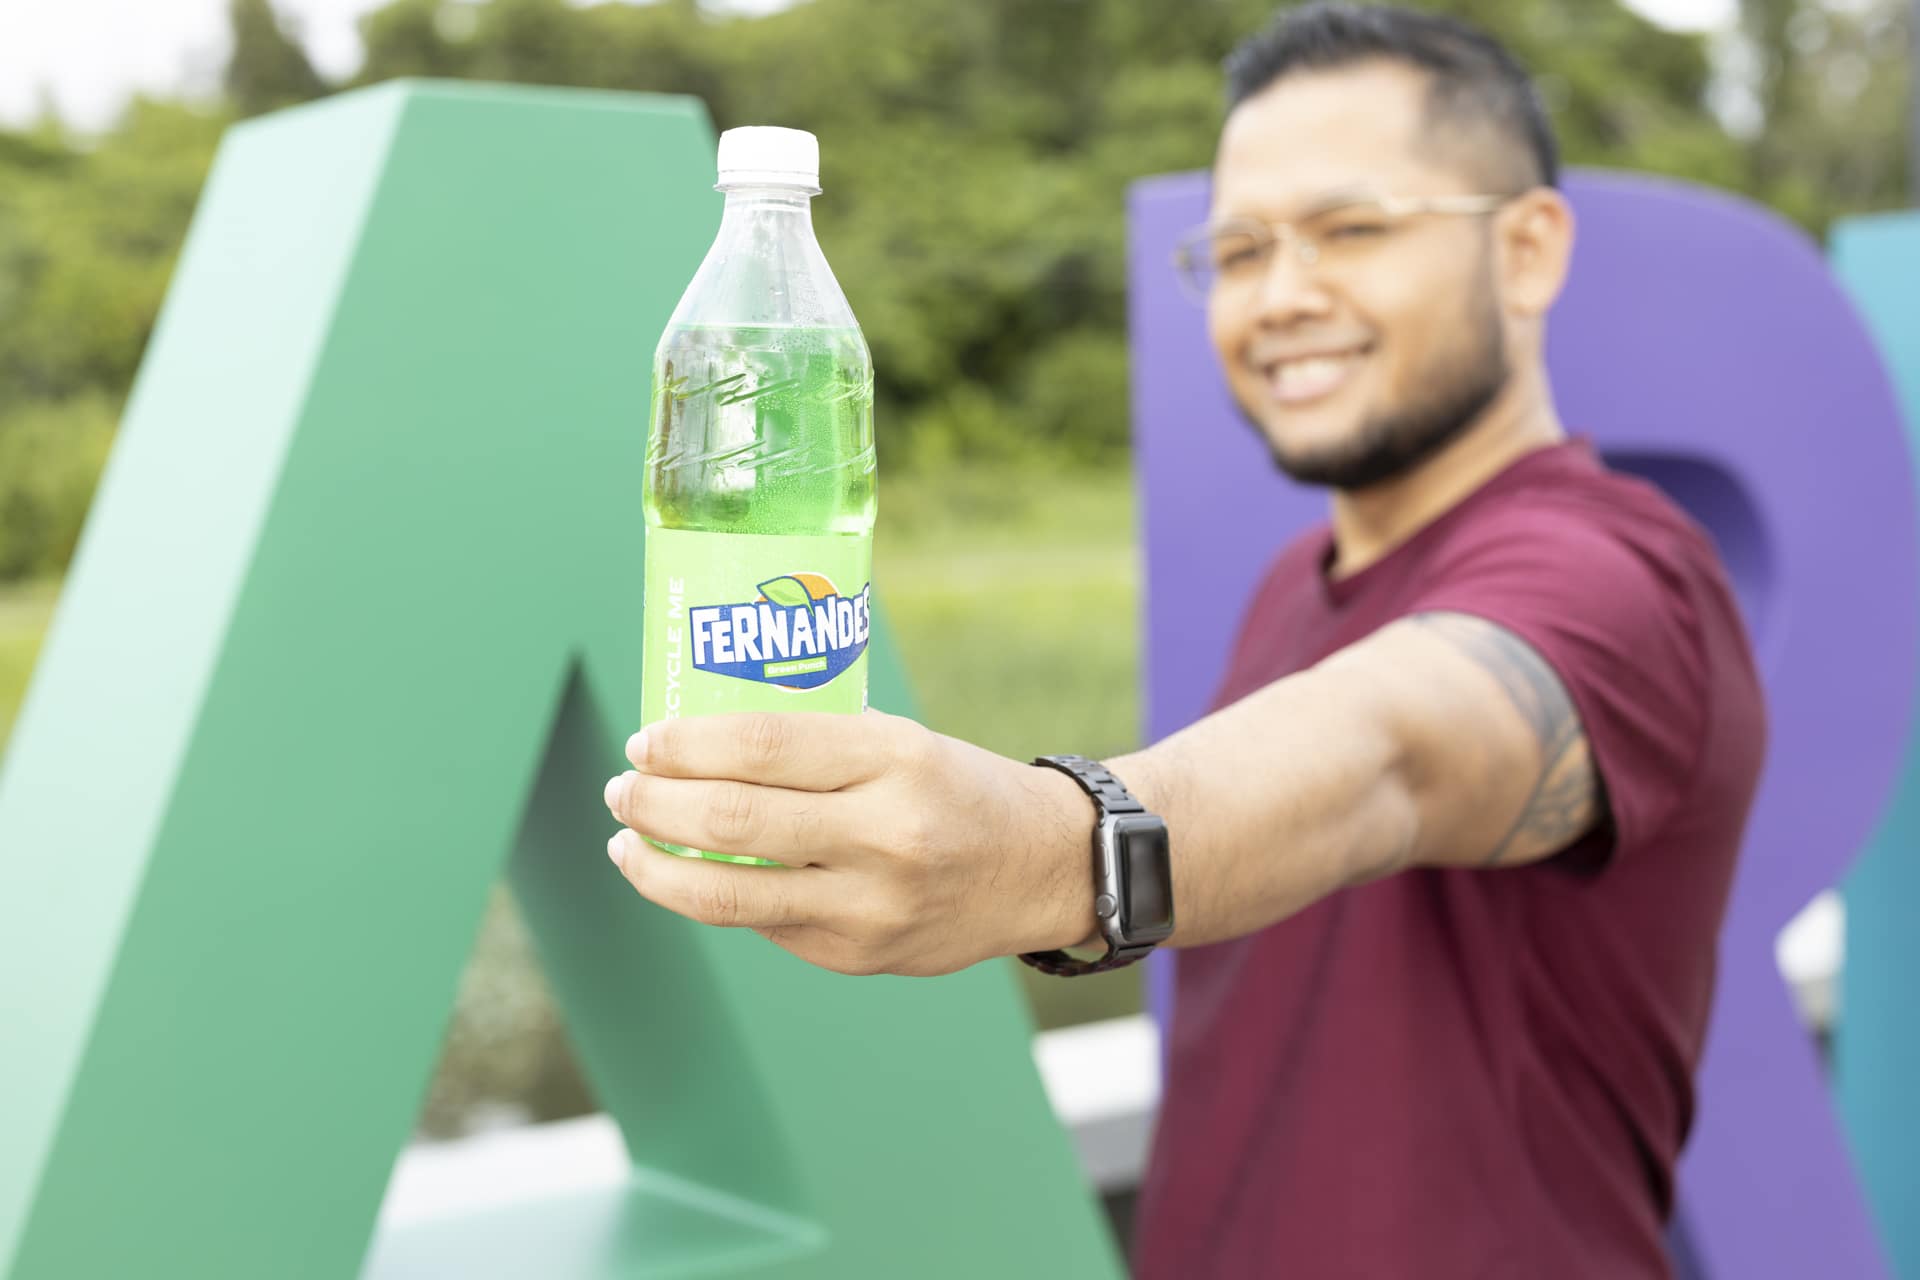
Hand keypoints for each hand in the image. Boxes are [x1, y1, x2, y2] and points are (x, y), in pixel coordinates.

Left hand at [602, 710, 1097, 975]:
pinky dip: (714, 898)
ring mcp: (871, 906)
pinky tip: (692, 877)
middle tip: (623, 790)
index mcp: (895, 760)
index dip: (686, 745)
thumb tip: (692, 752)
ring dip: (657, 868)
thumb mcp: (898, 740)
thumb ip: (810, 748)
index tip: (644, 742)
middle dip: (655, 805)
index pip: (762, 747)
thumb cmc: (953, 787)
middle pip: (732, 822)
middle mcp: (885, 835)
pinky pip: (763, 925)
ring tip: (627, 845)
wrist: (1042, 867)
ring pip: (730, 896)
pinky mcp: (859, 956)